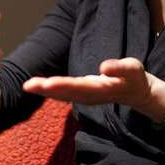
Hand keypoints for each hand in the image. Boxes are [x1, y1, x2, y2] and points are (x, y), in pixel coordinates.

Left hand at [23, 57, 151, 107]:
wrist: (137, 92)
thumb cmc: (135, 78)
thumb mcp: (133, 70)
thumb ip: (119, 69)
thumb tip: (103, 67)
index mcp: (101, 89)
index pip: (79, 86)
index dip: (63, 85)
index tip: (48, 83)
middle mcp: (90, 95)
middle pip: (66, 93)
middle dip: (47, 89)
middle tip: (28, 85)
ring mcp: (85, 97)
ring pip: (62, 95)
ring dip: (44, 91)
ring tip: (27, 86)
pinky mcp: (82, 94)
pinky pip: (63, 94)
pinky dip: (50, 91)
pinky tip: (37, 87)